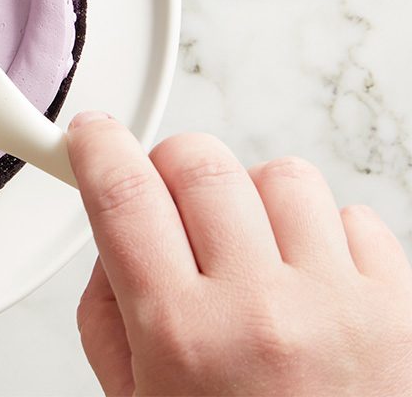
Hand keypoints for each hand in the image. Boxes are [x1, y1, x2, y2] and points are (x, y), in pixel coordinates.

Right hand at [68, 113, 411, 395]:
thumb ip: (108, 314)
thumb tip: (116, 239)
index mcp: (181, 337)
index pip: (124, 194)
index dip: (98, 148)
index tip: (92, 137)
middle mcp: (261, 310)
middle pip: (200, 164)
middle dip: (169, 169)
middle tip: (168, 204)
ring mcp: (338, 304)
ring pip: (280, 175)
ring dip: (252, 201)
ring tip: (252, 255)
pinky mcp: (399, 307)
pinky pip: (353, 215)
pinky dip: (322, 235)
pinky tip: (307, 281)